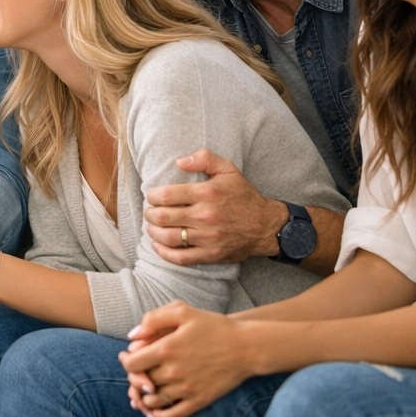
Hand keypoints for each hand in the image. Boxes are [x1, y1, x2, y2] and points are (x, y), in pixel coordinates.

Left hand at [118, 302, 255, 416]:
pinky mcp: (199, 401)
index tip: (129, 357)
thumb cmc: (214, 326)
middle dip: (135, 377)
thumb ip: (153, 319)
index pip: (131, 364)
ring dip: (144, 396)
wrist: (247, 347)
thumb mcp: (183, 312)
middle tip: (138, 372)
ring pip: (153, 401)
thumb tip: (132, 337)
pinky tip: (156, 409)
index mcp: (167, 349)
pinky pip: (172, 415)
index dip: (126, 361)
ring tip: (146, 388)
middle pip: (140, 383)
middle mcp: (174, 371)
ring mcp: (186, 389)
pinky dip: (159, 415)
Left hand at [143, 150, 285, 265]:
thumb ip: (204, 158)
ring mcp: (208, 237)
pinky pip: (180, 257)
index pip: (166, 195)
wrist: (265, 225)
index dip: (153, 196)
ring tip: (151, 227)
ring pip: (169, 237)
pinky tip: (158, 245)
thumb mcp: (228, 169)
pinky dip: (164, 253)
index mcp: (206, 193)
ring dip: (153, 232)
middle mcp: (205, 216)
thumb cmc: (243, 195)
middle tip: (149, 212)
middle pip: (163, 217)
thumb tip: (179, 162)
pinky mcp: (211, 254)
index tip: (152, 196)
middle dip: (150, 214)